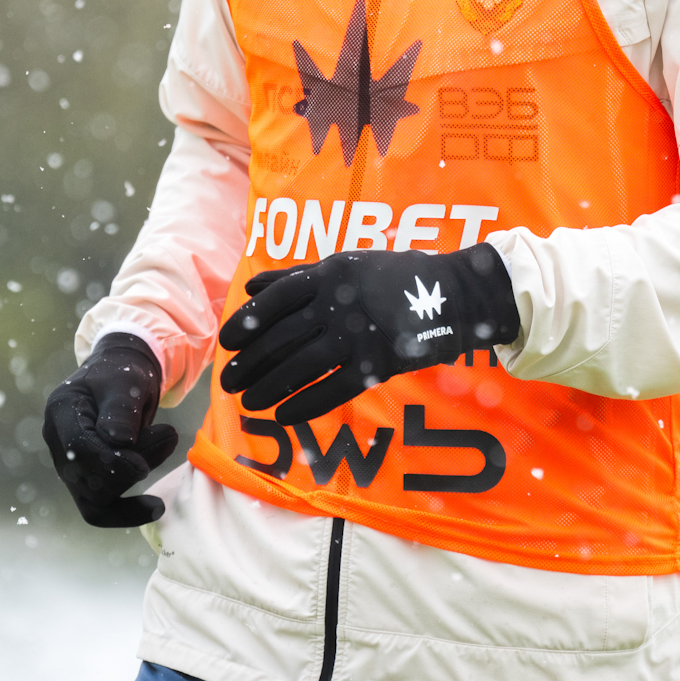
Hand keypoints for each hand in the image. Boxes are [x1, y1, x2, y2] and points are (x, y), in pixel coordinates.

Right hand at [42, 333, 178, 526]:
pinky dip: (126, 512)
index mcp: (61, 411)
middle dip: (130, 466)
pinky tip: (157, 508)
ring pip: (95, 496)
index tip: (143, 466)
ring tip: (167, 444)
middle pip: (87, 476)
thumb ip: (121, 408)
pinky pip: (100, 509)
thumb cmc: (123, 373)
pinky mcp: (85, 479)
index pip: (78, 448)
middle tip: (168, 435)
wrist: (122, 377)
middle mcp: (57, 441)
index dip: (111, 462)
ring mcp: (68, 463)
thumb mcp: (126, 380)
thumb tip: (119, 441)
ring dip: (134, 481)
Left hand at [219, 244, 519, 424]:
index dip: (246, 323)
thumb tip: (251, 287)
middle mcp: (339, 305)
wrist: (453, 293)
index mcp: (328, 276)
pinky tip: (285, 416)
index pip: (275, 301)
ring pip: (301, 367)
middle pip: (282, 338)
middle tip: (228, 382)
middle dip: (250, 364)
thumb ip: (297, 276)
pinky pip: (334, 390)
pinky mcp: (378, 365)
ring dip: (269, 388)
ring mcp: (359, 336)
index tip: (226, 343)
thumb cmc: (393, 276)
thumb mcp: (345, 264)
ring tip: (249, 403)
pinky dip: (305, 406)